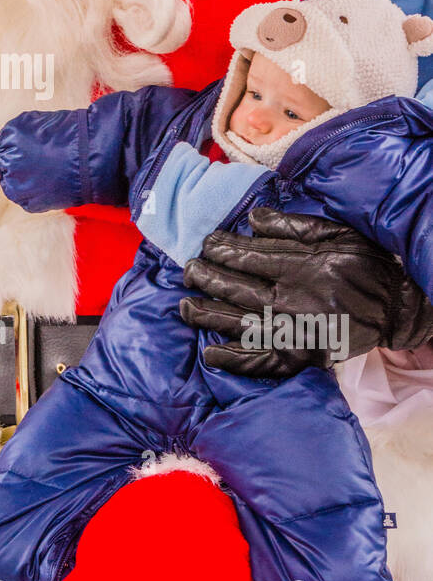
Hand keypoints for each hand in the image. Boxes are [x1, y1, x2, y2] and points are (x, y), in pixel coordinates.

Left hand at [179, 206, 432, 378]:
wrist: (397, 307)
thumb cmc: (365, 264)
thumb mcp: (337, 233)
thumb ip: (293, 226)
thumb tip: (253, 219)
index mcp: (303, 268)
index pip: (251, 258)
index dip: (224, 251)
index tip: (205, 244)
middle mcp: (295, 301)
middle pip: (239, 289)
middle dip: (207, 279)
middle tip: (187, 271)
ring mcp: (297, 332)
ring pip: (242, 324)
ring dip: (209, 315)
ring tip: (184, 307)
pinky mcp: (303, 357)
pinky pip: (263, 362)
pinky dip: (235, 361)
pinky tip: (210, 355)